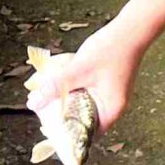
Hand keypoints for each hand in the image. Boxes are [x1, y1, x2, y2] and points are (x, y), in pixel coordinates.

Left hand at [26, 18, 146, 130]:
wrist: (131, 29)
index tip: (49, 131)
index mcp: (110, 111)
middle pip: (84, 120)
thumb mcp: (78, 70)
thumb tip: (34, 104)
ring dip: (68, 101)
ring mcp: (112, 95)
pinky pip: (89, 94)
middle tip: (44, 113)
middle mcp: (113, 107)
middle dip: (63, 116)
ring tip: (49, 98)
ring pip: (84, 105)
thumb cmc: (110, 50)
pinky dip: (75, 90)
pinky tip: (63, 83)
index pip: (86, 134)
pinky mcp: (108, 84)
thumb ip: (56, 87)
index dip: (67, 134)